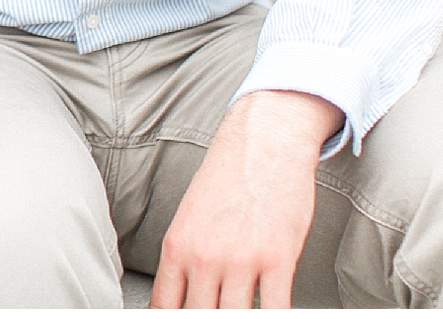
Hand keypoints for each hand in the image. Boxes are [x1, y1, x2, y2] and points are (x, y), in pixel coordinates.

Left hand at [150, 89, 342, 308]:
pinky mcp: (277, 259)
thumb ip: (186, 257)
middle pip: (199, 316)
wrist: (264, 141)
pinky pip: (274, 310)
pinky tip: (274, 314)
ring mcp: (240, 260)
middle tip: (218, 312)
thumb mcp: (192, 216)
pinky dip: (275, 318)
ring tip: (243, 314)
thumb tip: (183, 296)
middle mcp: (203, 257)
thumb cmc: (229, 178)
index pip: (165, 307)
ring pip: (234, 317)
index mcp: (177, 246)